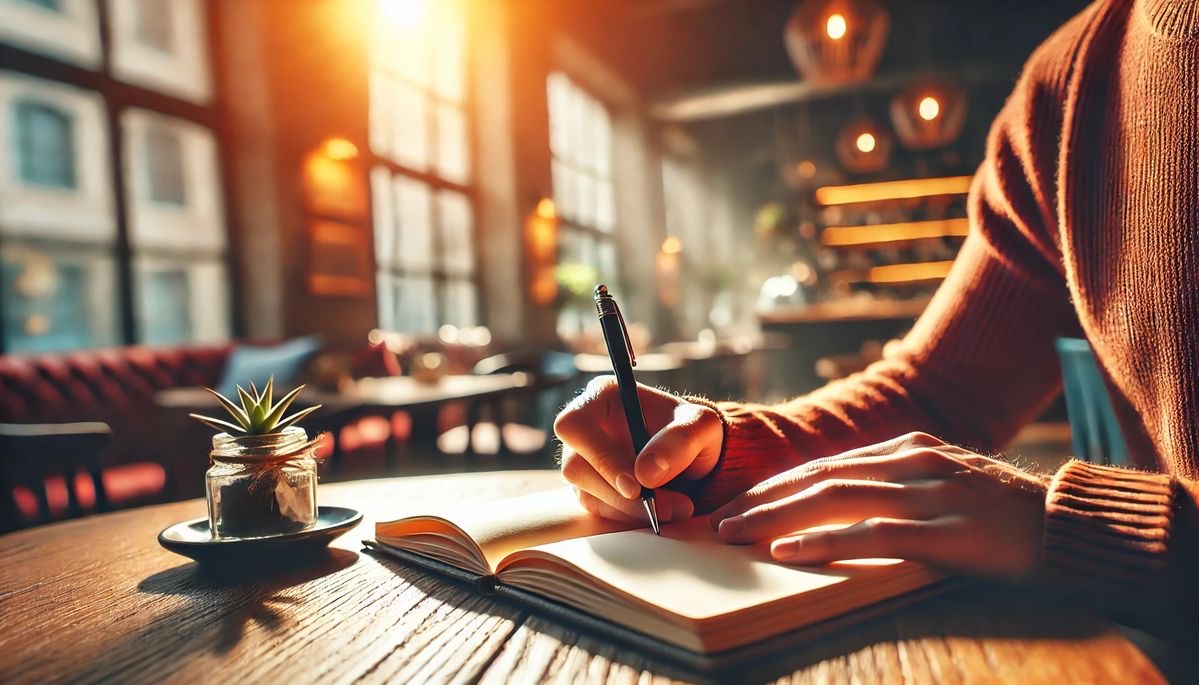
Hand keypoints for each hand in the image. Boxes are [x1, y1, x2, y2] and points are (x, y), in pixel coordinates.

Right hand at [555, 376, 722, 523]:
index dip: (599, 457)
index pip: (575, 425)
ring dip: (630, 509)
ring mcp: (584, 459)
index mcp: (603, 397)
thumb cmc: (691, 430)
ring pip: (588, 494)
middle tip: (660, 507)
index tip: (635, 486)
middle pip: (576, 467)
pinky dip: (630, 516)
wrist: (694, 456)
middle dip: (619, 495)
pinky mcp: (590, 487)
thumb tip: (646, 474)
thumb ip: (680, 440)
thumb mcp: (702, 426)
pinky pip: (599, 510)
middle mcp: (584, 428)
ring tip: (675, 506)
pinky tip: (659, 508)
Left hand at [712, 432, 1047, 579]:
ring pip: (833, 499)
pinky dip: (823, 542)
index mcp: (908, 449)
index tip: (739, 504)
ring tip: (737, 536)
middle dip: (762, 501)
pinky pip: (871, 535)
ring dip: (776, 519)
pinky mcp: (946, 531)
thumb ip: (894, 485)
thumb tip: (834, 499)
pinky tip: (788, 554)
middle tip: (719, 522)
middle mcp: (912, 462)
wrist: (1068, 528)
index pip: (826, 465)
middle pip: (818, 478)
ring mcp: (929, 494)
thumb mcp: (942, 483)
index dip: (776, 486)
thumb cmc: (999, 514)